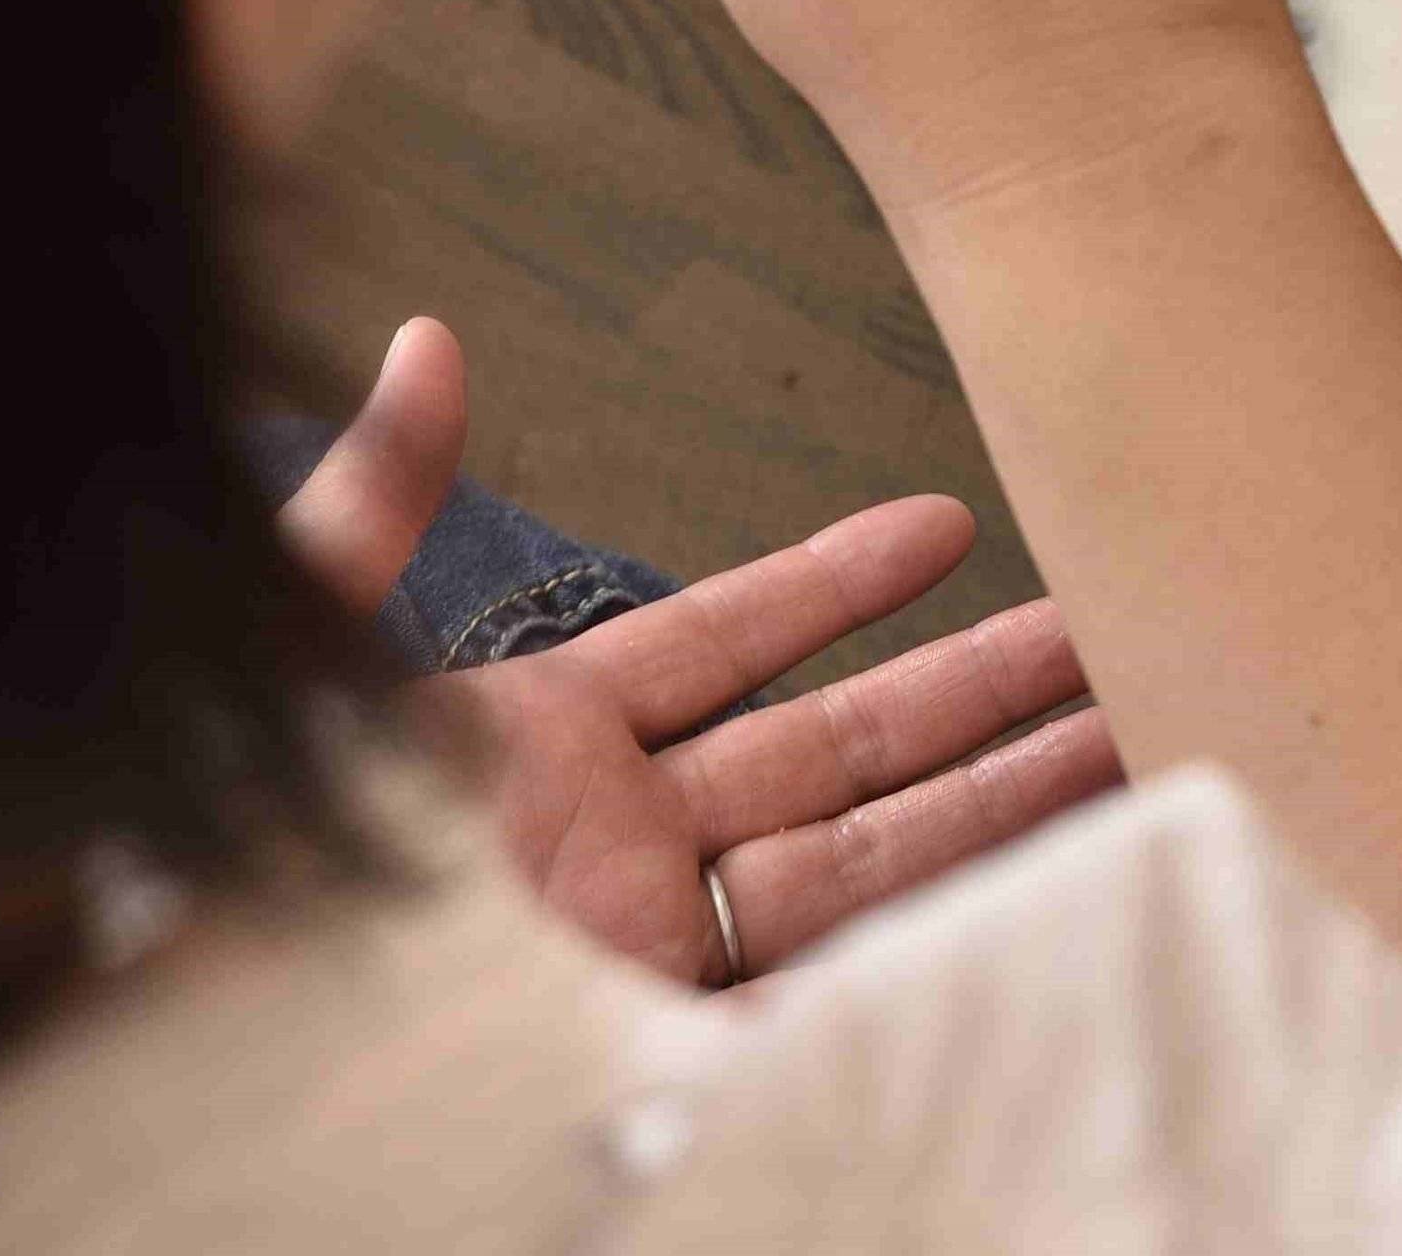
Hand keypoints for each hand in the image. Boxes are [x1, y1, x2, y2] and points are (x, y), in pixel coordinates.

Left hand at [283, 320, 1114, 983]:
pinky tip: (1049, 883)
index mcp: (548, 749)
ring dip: (1003, 799)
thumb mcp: (315, 654)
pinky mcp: (685, 1057)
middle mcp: (624, 851)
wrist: (273, 1046)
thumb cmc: (284, 851)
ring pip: (871, 862)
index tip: (948, 518)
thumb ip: (376, 507)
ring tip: (1128, 729)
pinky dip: (951, 938)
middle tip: (1101, 627)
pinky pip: (848, 988)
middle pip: (841, 752)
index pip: (725, 641)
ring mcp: (663, 959)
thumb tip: (422, 343)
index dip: (838, 581)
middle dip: (979, 691)